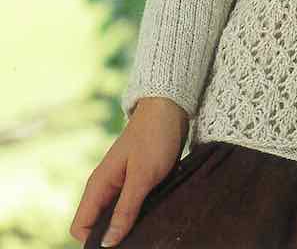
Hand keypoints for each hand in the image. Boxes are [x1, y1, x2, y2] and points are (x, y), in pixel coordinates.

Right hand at [69, 97, 189, 244]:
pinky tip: (154, 216)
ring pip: (116, 217)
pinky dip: (139, 214)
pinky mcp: (137, 181)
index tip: (117, 246)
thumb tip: (107, 244)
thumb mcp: (142, 176)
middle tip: (137, 240)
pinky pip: (131, 206)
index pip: (80, 226)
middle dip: (112, 236)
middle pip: (98, 225)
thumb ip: (125, 210)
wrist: (170, 107)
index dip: (93, 241)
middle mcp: (106, 187)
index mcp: (98, 185)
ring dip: (128, 226)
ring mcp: (121, 184)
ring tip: (147, 229)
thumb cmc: (155, 137)